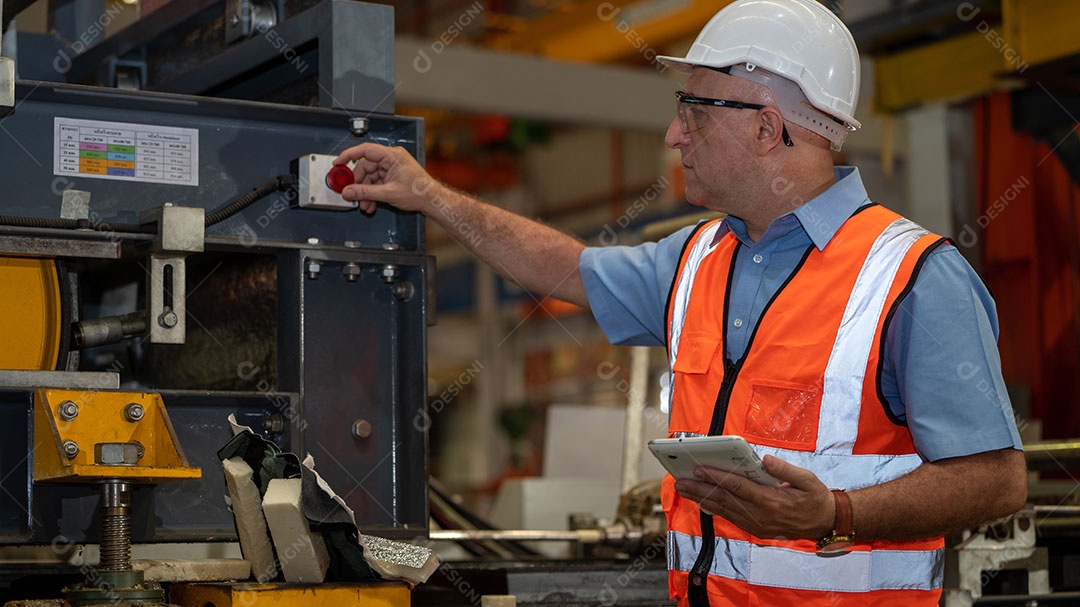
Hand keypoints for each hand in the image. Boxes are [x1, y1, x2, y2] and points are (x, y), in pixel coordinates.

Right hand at [333, 143, 439, 214]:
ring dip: (365, 192)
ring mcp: (391, 168)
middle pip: (366, 167)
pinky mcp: (392, 176)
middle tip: (351, 194)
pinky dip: (372, 193)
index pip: (365, 150)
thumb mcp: (389, 193)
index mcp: (392, 155)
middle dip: (358, 183)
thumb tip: (349, 191)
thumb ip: (366, 192)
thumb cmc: (420, 192)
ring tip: (364, 204)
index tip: (338, 163)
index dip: (349, 155)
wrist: (432, 201)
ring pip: (370, 177)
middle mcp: (391, 159)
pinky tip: (370, 204)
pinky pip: (376, 182)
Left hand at [674, 455, 835, 539]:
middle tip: (680, 480)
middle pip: (724, 500)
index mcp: (771, 501)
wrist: (824, 523)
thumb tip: (765, 460)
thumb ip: (785, 469)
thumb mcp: (807, 479)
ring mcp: (756, 524)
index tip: (698, 468)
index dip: (716, 477)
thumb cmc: (815, 498)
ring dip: (701, 499)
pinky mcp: (755, 528)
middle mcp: (759, 515)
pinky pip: (730, 517)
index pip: (737, 487)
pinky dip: (714, 509)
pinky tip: (700, 501)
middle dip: (700, 489)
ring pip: (723, 510)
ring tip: (684, 488)